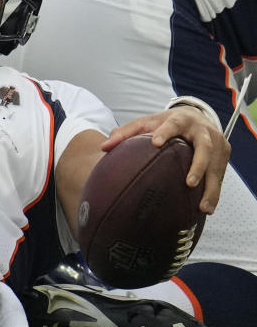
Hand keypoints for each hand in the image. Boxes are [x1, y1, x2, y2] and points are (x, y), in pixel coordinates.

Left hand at [102, 106, 228, 214]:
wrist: (197, 116)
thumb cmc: (166, 123)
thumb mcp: (148, 123)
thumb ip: (126, 133)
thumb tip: (103, 148)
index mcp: (180, 119)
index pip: (172, 123)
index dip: (165, 132)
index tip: (155, 143)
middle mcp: (201, 131)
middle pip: (203, 147)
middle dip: (198, 165)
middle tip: (189, 183)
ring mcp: (215, 143)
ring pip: (215, 166)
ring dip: (210, 187)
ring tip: (203, 207)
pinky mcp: (223, 156)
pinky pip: (220, 177)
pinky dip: (214, 193)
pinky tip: (207, 209)